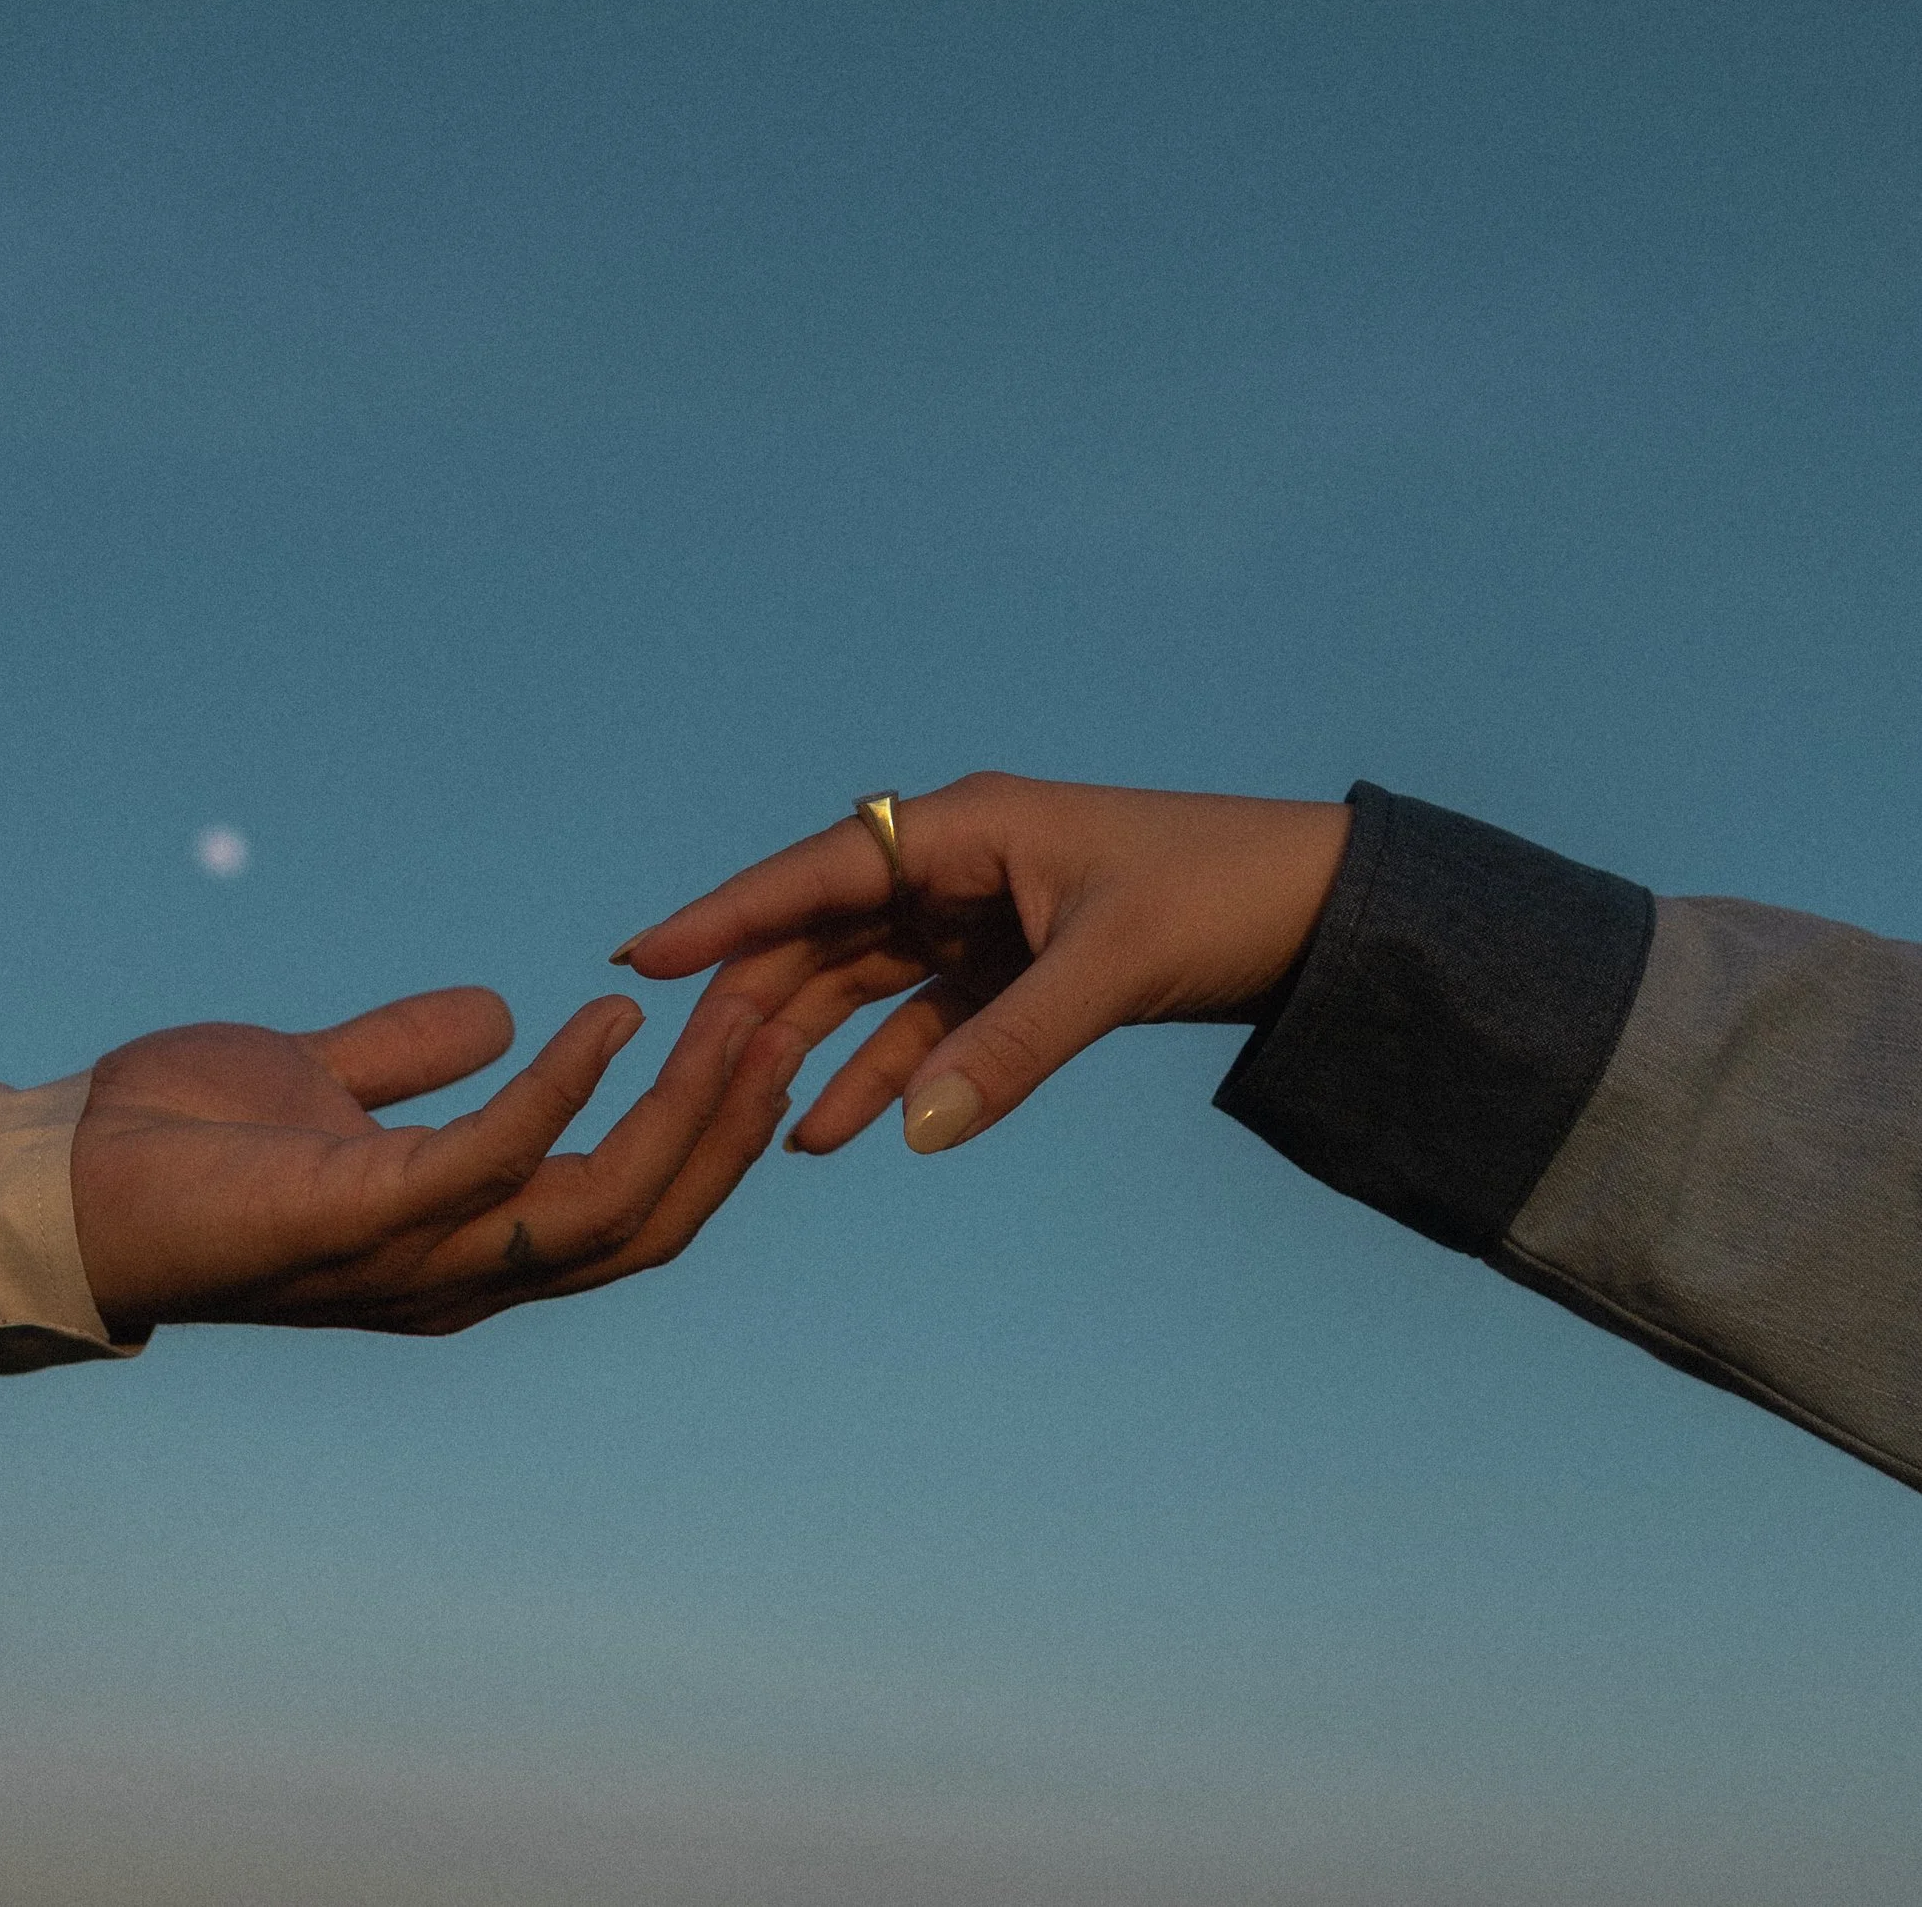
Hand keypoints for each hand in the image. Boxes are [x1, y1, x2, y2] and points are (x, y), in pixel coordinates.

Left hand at [72, 987, 803, 1335]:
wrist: (52, 1181)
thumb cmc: (178, 1146)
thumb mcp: (324, 1084)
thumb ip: (413, 1058)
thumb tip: (501, 1010)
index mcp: (462, 1244)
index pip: (625, 1211)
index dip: (703, 1137)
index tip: (752, 1038)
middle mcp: (457, 1273)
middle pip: (645, 1224)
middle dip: (725, 1128)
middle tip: (781, 1020)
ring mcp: (415, 1255)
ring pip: (602, 1210)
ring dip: (683, 1115)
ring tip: (736, 1020)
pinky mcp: (360, 1216)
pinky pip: (495, 1161)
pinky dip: (564, 1091)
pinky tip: (609, 1021)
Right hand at [613, 774, 1350, 1156]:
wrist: (1317, 912)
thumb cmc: (1219, 897)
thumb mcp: (1109, 968)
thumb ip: (1010, 1050)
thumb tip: (915, 1134)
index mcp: (968, 826)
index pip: (820, 870)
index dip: (729, 913)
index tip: (643, 955)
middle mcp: (957, 863)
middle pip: (825, 929)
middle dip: (755, 993)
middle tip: (678, 1060)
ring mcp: (978, 917)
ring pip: (864, 982)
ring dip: (810, 1045)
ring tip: (747, 1117)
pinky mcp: (1009, 968)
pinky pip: (923, 1024)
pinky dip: (884, 1073)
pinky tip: (836, 1130)